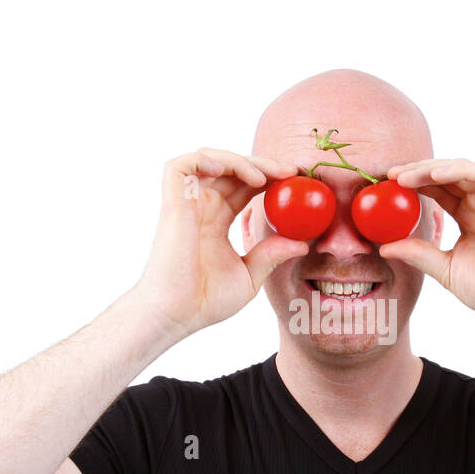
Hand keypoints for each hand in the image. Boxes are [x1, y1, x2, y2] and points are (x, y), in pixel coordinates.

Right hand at [134, 148, 306, 338]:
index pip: (244, 187)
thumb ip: (271, 254)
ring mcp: (185, 204)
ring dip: (238, 160)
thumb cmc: (205, 301)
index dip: (268, 178)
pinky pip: (181, 166)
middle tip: (290, 172)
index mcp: (215, 222)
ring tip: (263, 177)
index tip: (295, 182)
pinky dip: (205, 159)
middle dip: (262, 164)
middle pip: (231, 169)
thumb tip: (302, 244)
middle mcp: (200, 208)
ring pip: (209, 159)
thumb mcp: (250, 275)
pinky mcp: (173, 204)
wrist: (178, 314)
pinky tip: (227, 171)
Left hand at [378, 158, 474, 326]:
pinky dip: (460, 171)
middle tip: (390, 174)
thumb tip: (385, 247)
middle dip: (417, 171)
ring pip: (463, 170)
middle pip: (447, 175)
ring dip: (433, 168)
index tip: (385, 187)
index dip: (413, 185)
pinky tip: (436, 175)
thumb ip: (419, 254)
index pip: (437, 191)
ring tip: (407, 176)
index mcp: (469, 217)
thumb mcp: (447, 269)